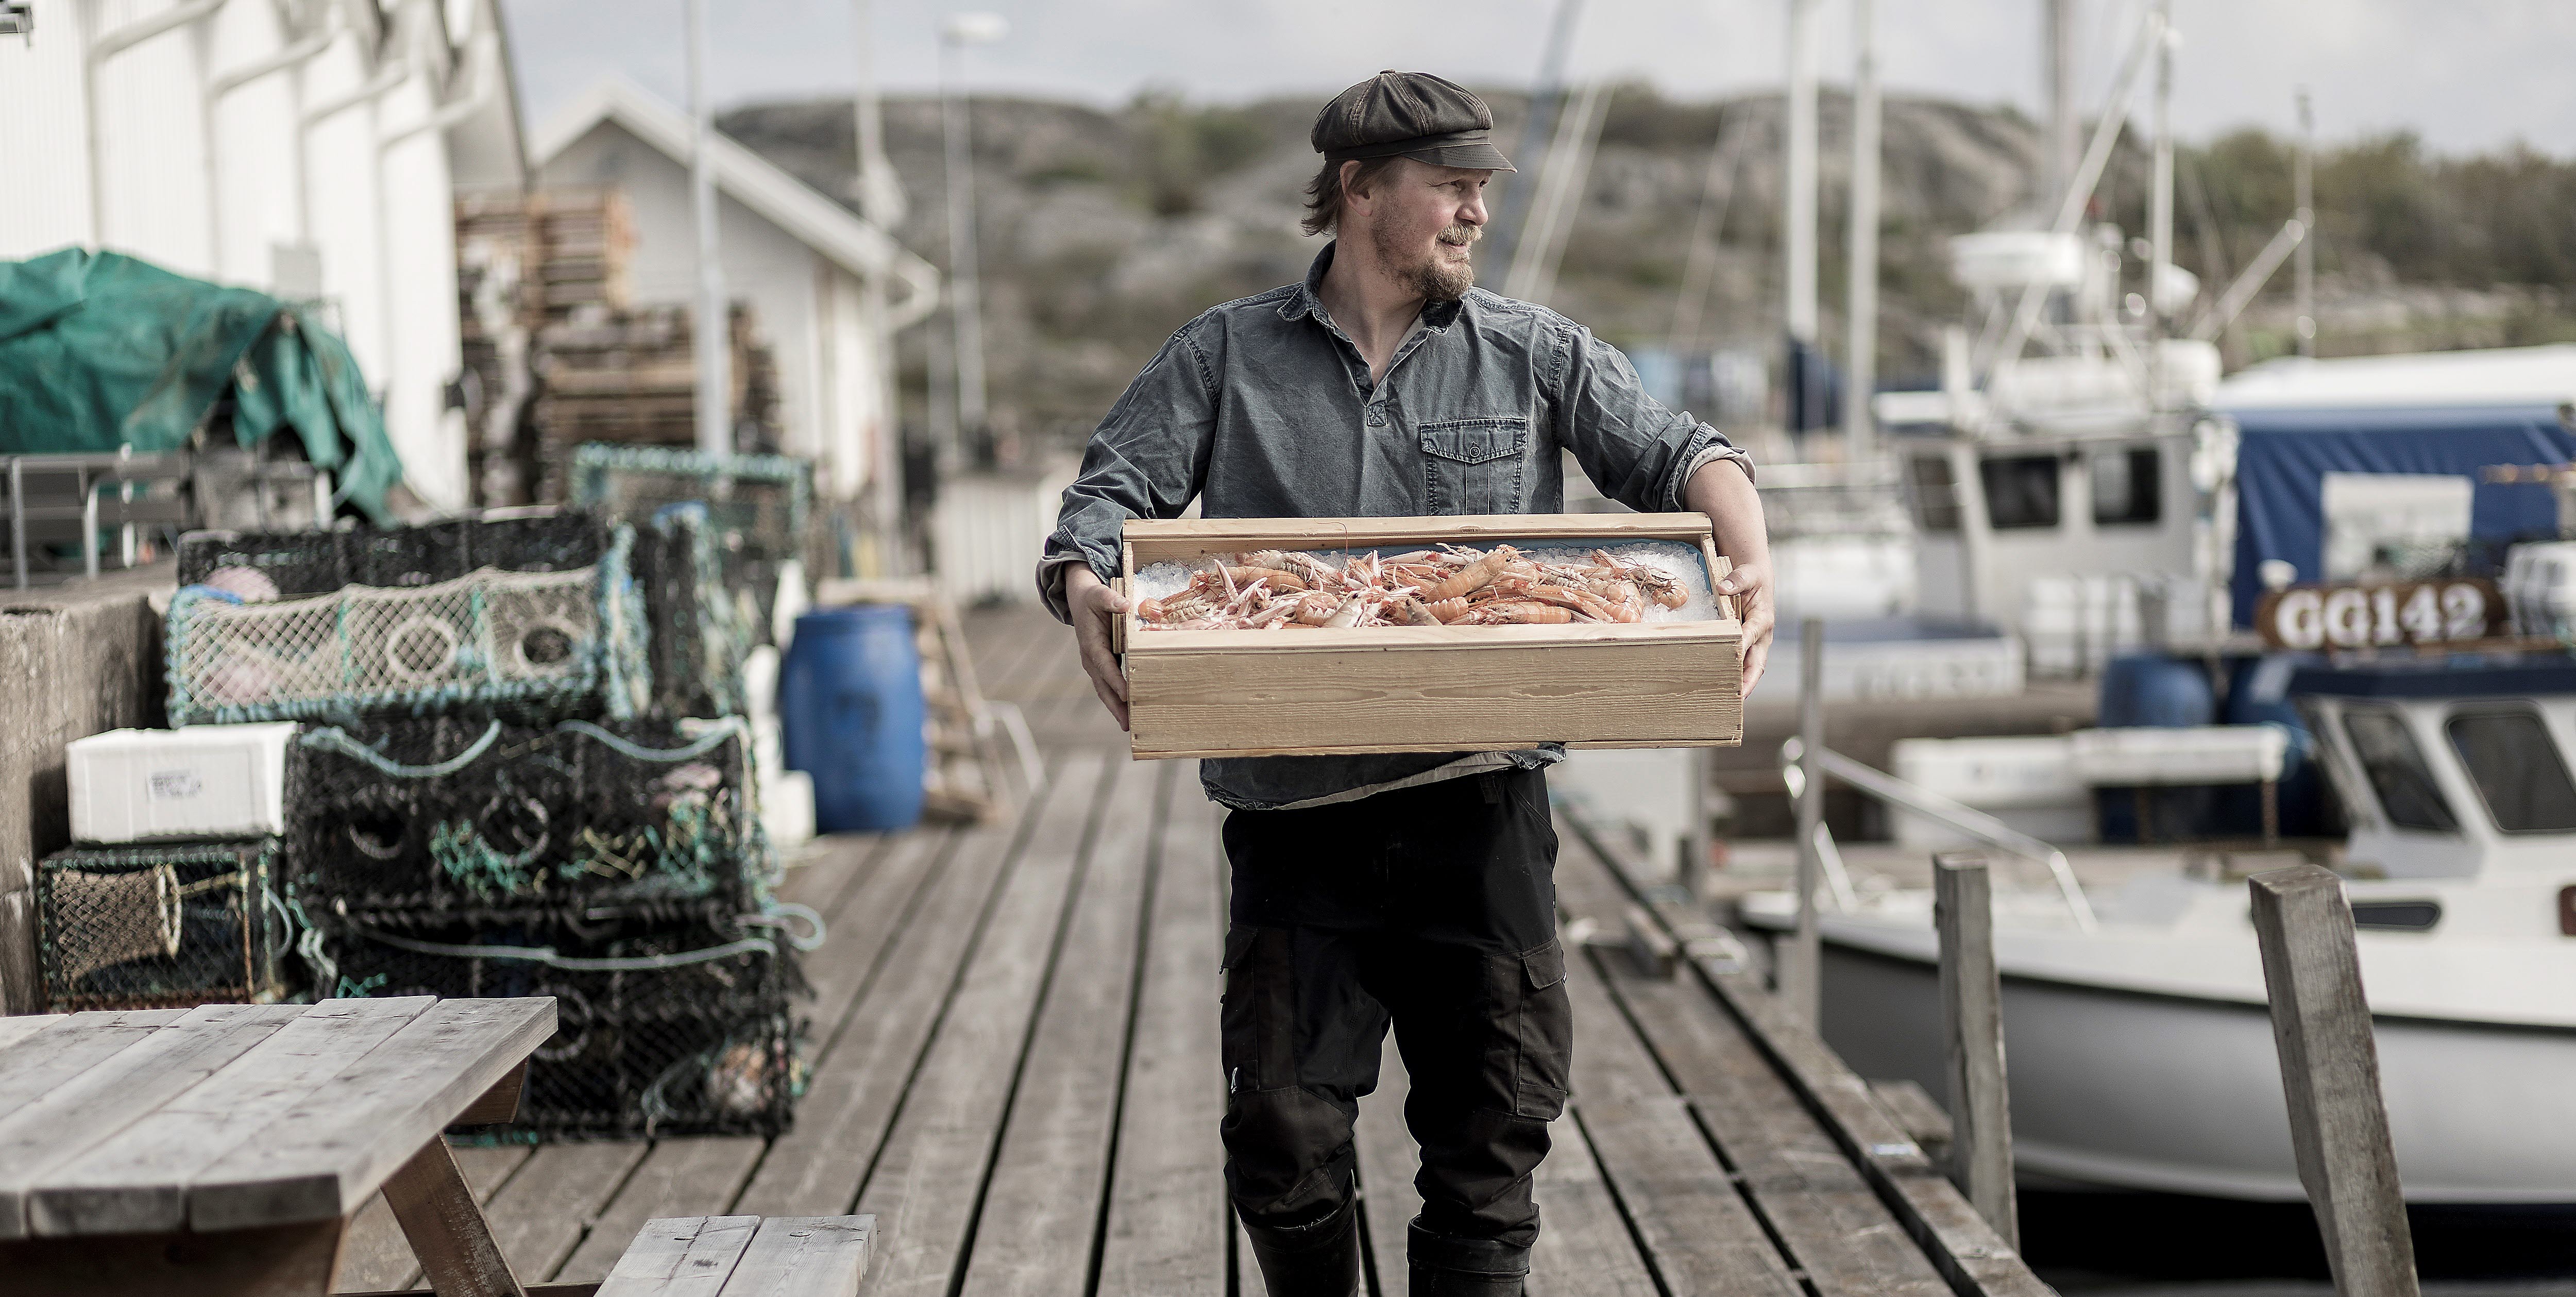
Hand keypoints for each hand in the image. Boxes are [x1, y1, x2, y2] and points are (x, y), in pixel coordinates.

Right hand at [1064, 565, 1131, 730]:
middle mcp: (1091, 658)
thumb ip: (1111, 599)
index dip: (1115, 680)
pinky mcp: (1103, 665)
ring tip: (1130, 725)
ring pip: (1105, 690)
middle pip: (1103, 686)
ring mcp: (1096, 664)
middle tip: (1128, 724)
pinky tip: (1130, 710)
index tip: (1127, 694)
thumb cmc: (1092, 597)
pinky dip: (1118, 699)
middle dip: (1115, 705)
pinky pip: (1110, 685)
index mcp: (1091, 644)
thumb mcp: (1099, 593)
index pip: (1105, 665)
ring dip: (1117, 708)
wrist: (1081, 600)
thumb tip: (1125, 605)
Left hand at [1717, 560, 1774, 693]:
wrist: (1756, 580)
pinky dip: (1737, 679)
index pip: (1751, 635)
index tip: (1732, 657)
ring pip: (1752, 669)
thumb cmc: (1752, 577)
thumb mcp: (1747, 574)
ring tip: (1729, 702)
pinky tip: (1724, 690)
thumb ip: (1736, 580)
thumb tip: (1722, 587)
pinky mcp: (1749, 647)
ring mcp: (1756, 644)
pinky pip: (1744, 665)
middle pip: (1757, 662)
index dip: (1742, 645)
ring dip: (1743, 685)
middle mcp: (1762, 636)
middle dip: (1748, 680)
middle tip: (1738, 697)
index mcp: (1763, 619)